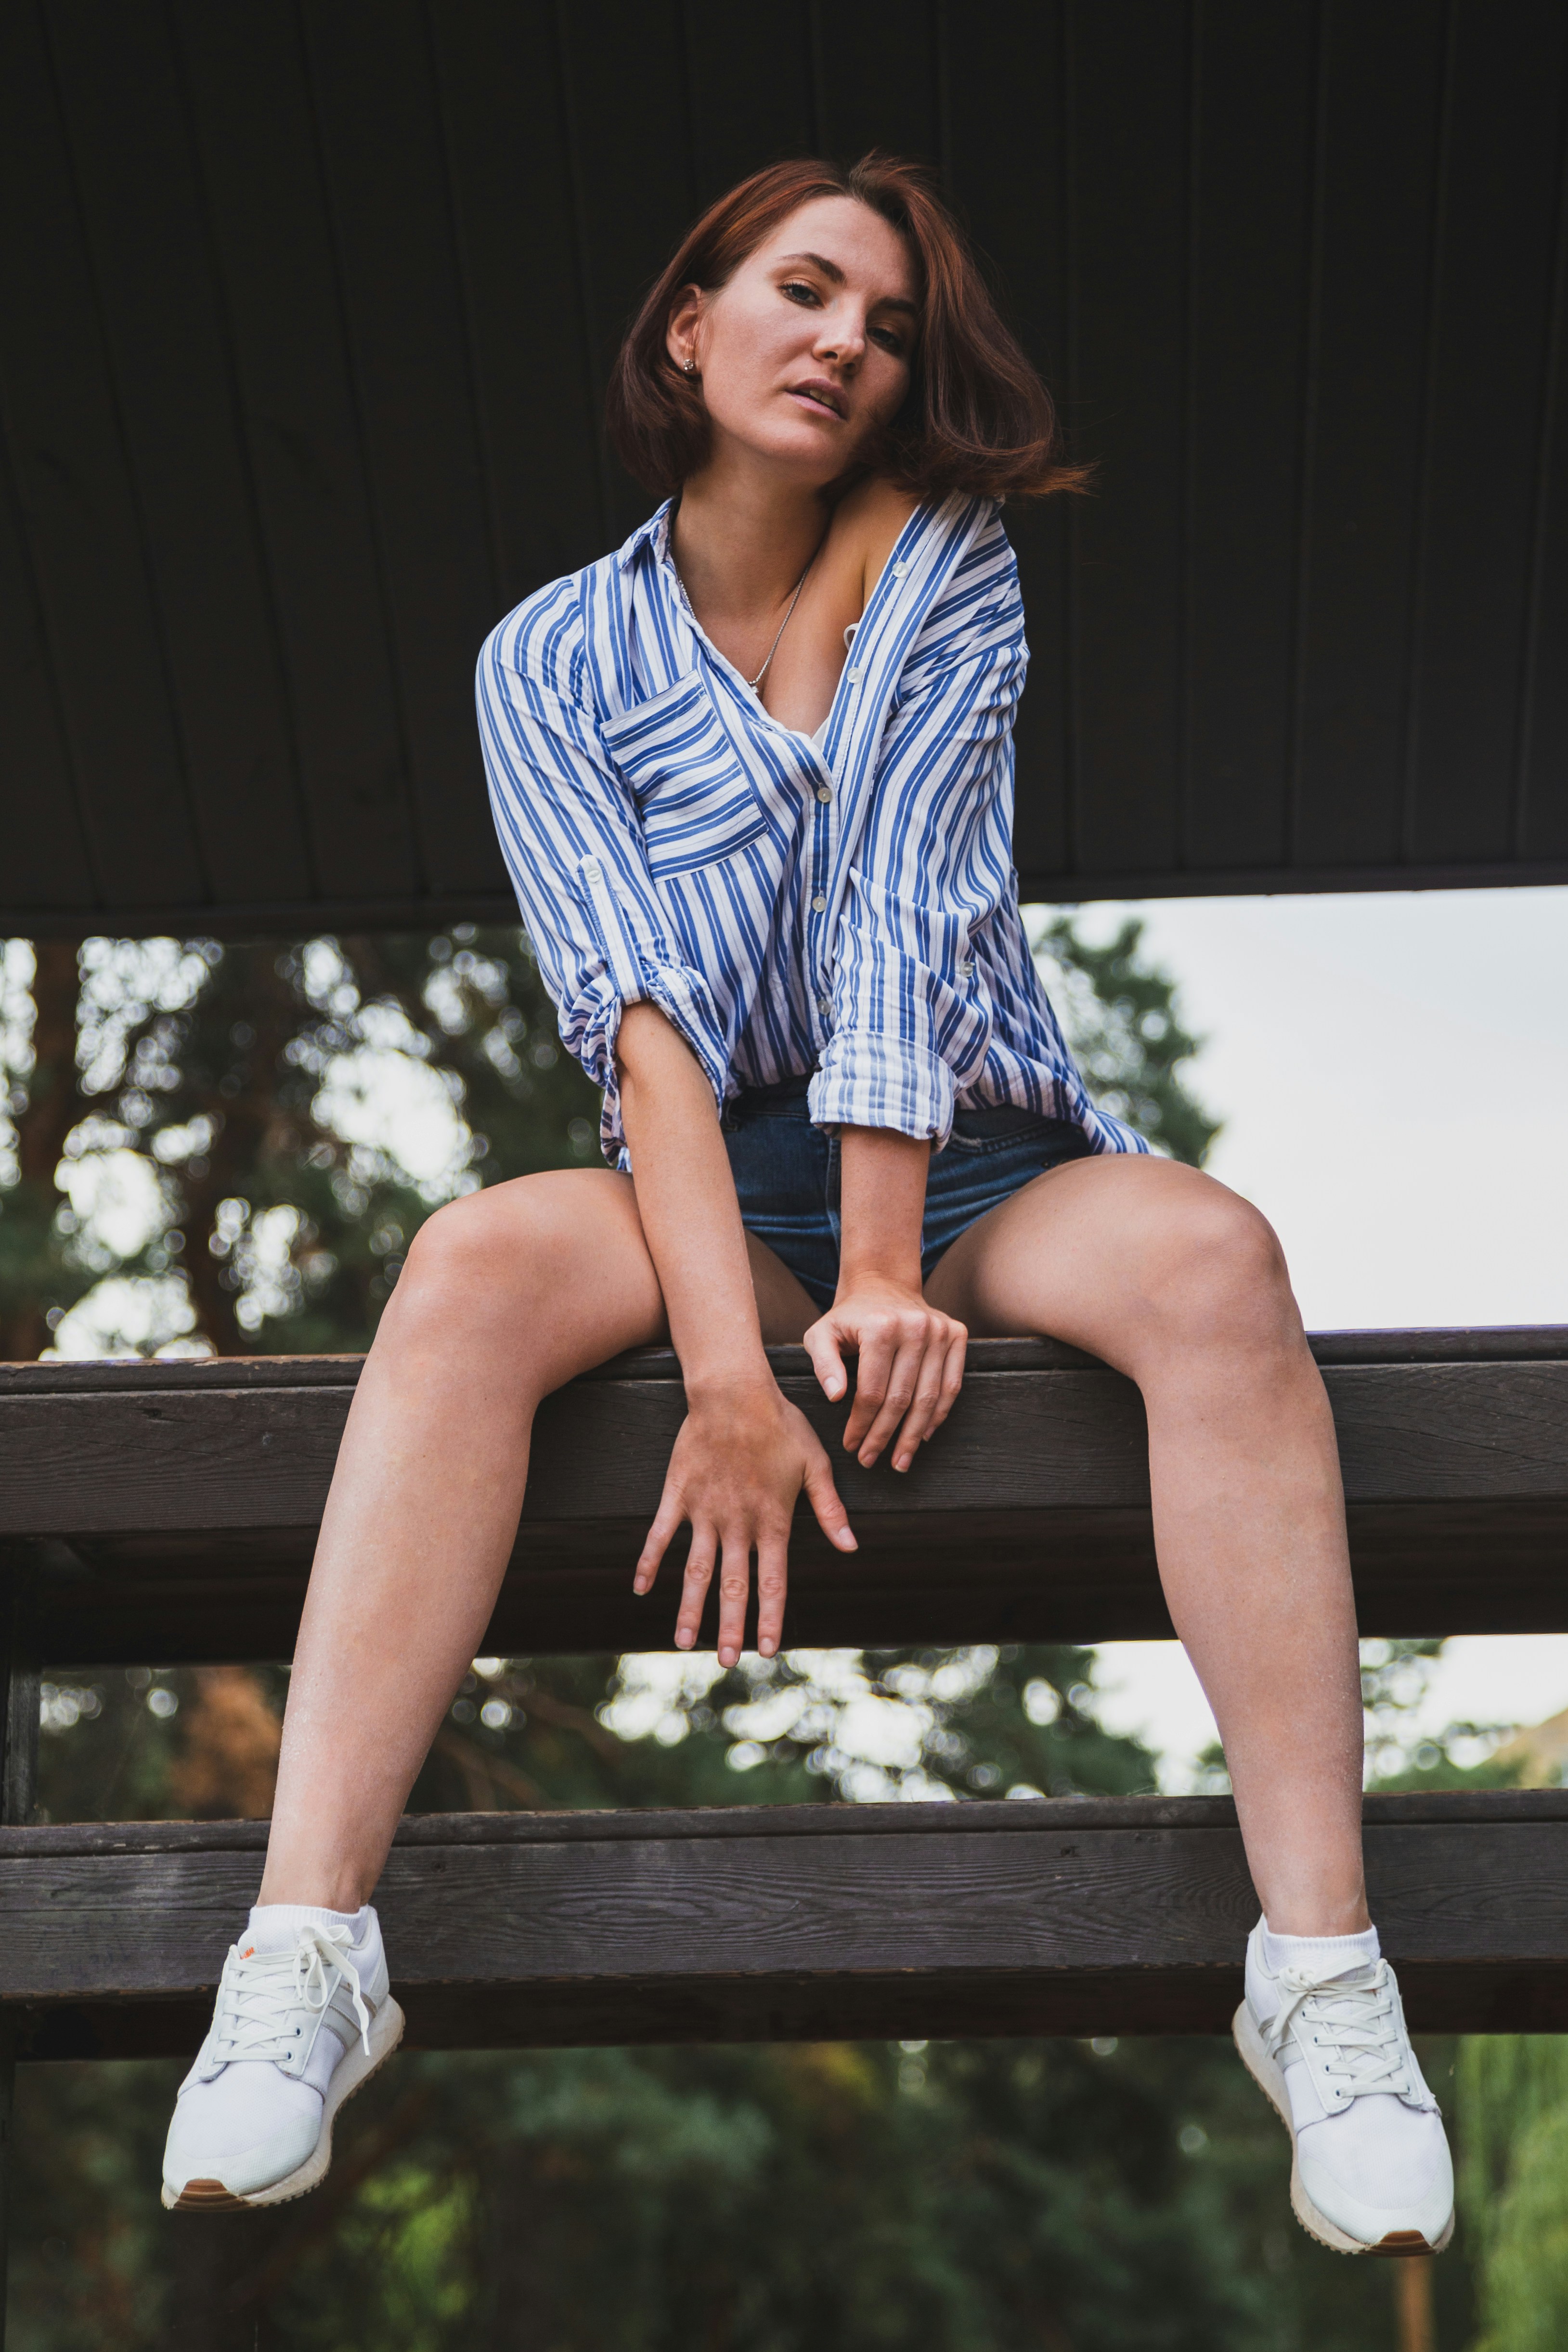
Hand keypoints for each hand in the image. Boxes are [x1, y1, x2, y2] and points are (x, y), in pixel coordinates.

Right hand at [634, 1382, 855, 1666]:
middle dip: (730, 1627)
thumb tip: (850, 1547)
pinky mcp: (678, 1495)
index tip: (768, 1650)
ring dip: (690, 1608)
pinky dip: (650, 1562)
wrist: (733, 1391)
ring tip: (684, 1643)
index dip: (770, 1617)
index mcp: (772, 1520)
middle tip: (726, 1662)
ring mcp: (704, 1512)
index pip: (773, 1581)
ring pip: (696, 1570)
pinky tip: (641, 1589)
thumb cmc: (781, 1424)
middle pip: (733, 1585)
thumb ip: (830, 1509)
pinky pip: (660, 1535)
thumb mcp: (816, 1465)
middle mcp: (737, 1523)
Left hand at [804, 1276, 966, 1472]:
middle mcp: (915, 1327)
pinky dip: (939, 1414)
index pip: (872, 1391)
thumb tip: (836, 1397)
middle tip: (872, 1460)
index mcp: (881, 1327)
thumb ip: (823, 1364)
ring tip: (901, 1460)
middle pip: (901, 1398)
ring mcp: (940, 1330)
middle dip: (885, 1436)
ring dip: (914, 1435)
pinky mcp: (956, 1334)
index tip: (852, 1445)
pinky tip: (924, 1435)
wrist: (883, 1285)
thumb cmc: (848, 1318)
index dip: (861, 1424)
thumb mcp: (821, 1334)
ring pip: (929, 1397)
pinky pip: (951, 1384)